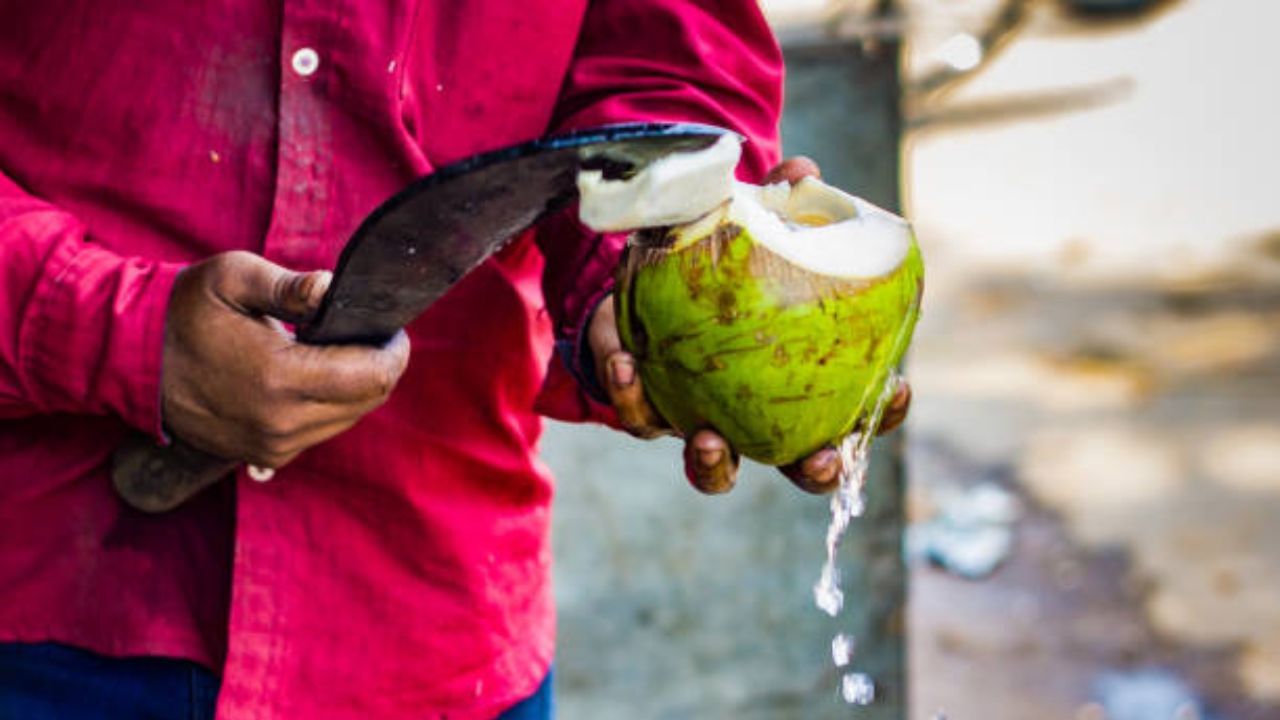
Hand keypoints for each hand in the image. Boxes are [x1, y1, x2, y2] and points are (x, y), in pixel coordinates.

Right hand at [161, 251, 410, 469]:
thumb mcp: (232, 278)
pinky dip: (329, 403)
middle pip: (368, 400)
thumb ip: (289, 286)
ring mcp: (274, 446)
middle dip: (379, 365)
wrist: (133, 359)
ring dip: (354, 385)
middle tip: (368, 332)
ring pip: (348, 417)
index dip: (394, 350)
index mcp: (279, 379)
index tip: (391, 327)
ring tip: (334, 349)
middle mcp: (281, 423)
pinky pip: (322, 430)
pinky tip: (310, 374)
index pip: (372, 376)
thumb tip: (332, 288)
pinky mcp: (266, 455)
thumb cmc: (184, 311)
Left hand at [588, 157, 911, 494]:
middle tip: (821, 459)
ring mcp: (700, 420)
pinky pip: (639, 414)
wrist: (642, 280)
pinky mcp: (645, 407)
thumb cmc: (719, 261)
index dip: (882, 413)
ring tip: (710, 437)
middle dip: (811, 470)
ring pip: (714, 470)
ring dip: (715, 463)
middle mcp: (752, 416)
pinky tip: (629, 361)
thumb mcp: (748, 229)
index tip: (897, 388)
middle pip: (793, 465)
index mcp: (795, 384)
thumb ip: (776, 203)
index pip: (854, 412)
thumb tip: (805, 170)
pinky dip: (632, 393)